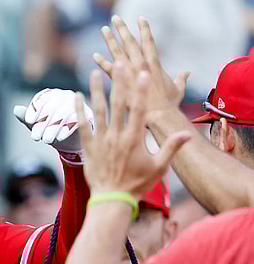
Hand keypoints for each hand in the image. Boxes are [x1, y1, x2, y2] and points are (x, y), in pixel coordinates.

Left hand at [13, 88, 94, 163]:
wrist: (70, 140)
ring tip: (46, 140)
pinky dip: (66, 130)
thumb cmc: (50, 129)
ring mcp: (77, 104)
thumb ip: (26, 117)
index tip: (29, 121)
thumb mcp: (36, 124)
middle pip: (51, 107)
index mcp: (51, 95)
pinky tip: (59, 139)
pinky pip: (75, 120)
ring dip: (53, 128)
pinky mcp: (87, 114)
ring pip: (62, 114)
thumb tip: (16, 109)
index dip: (34, 110)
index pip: (42, 99)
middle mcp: (65, 96)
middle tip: (36, 137)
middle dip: (42, 123)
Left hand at [76, 65, 190, 197]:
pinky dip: (79, 110)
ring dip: (97, 90)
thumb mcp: (159, 167)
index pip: (138, 109)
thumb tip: (188, 135)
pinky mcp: (88, 146)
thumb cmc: (137, 183)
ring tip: (95, 73)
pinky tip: (76, 96)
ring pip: (98, 110)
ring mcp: (101, 140)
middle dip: (119, 83)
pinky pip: (83, 124)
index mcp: (134, 138)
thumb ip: (171, 148)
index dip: (140, 90)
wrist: (112, 198)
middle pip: (117, 104)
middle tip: (119, 64)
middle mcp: (117, 136)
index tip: (141, 74)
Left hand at [92, 16, 190, 121]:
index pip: (149, 41)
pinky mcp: (120, 82)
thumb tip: (186, 72)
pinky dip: (101, 62)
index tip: (140, 18)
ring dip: (110, 39)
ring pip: (117, 51)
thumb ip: (180, 79)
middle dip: (123, 29)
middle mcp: (140, 64)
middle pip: (130, 42)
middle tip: (116, 18)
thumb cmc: (169, 104)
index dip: (144, 29)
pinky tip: (94, 55)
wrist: (159, 116)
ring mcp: (129, 72)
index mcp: (154, 63)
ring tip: (104, 29)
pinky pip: (108, 69)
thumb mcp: (178, 89)